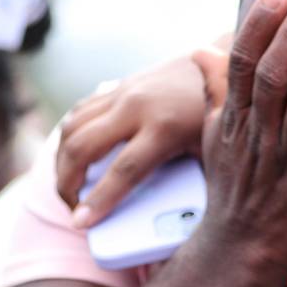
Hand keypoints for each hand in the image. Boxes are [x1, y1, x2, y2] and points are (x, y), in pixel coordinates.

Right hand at [56, 47, 228, 226]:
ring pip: (72, 127)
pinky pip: (80, 111)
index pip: (123, 171)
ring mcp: (124, 92)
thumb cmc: (222, 116)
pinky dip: (69, 135)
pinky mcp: (120, 85)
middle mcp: (137, 106)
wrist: (225, 63)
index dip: (98, 201)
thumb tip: (165, 220)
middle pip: (82, 148)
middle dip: (66, 183)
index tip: (80, 223)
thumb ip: (187, 181)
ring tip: (67, 186)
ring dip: (60, 160)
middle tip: (71, 209)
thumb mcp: (211, 152)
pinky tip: (72, 154)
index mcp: (165, 127)